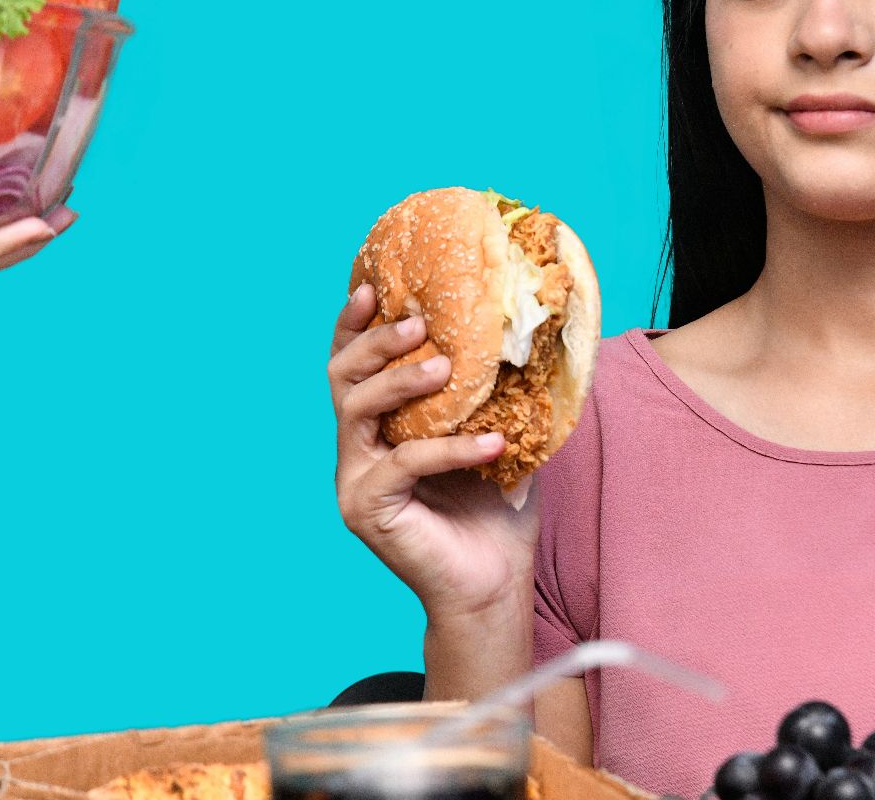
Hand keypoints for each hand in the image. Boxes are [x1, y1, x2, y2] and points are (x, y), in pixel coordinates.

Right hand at [329, 283, 538, 621]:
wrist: (494, 586)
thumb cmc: (495, 513)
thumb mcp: (497, 437)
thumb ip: (496, 394)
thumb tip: (532, 336)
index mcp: (379, 430)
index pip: (354, 367)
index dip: (356, 326)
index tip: (374, 287)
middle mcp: (357, 451)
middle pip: (342, 379)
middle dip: (375, 343)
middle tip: (418, 323)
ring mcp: (356, 481)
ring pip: (356, 411)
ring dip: (399, 382)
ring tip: (446, 367)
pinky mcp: (368, 509)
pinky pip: (404, 462)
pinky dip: (450, 448)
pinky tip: (494, 445)